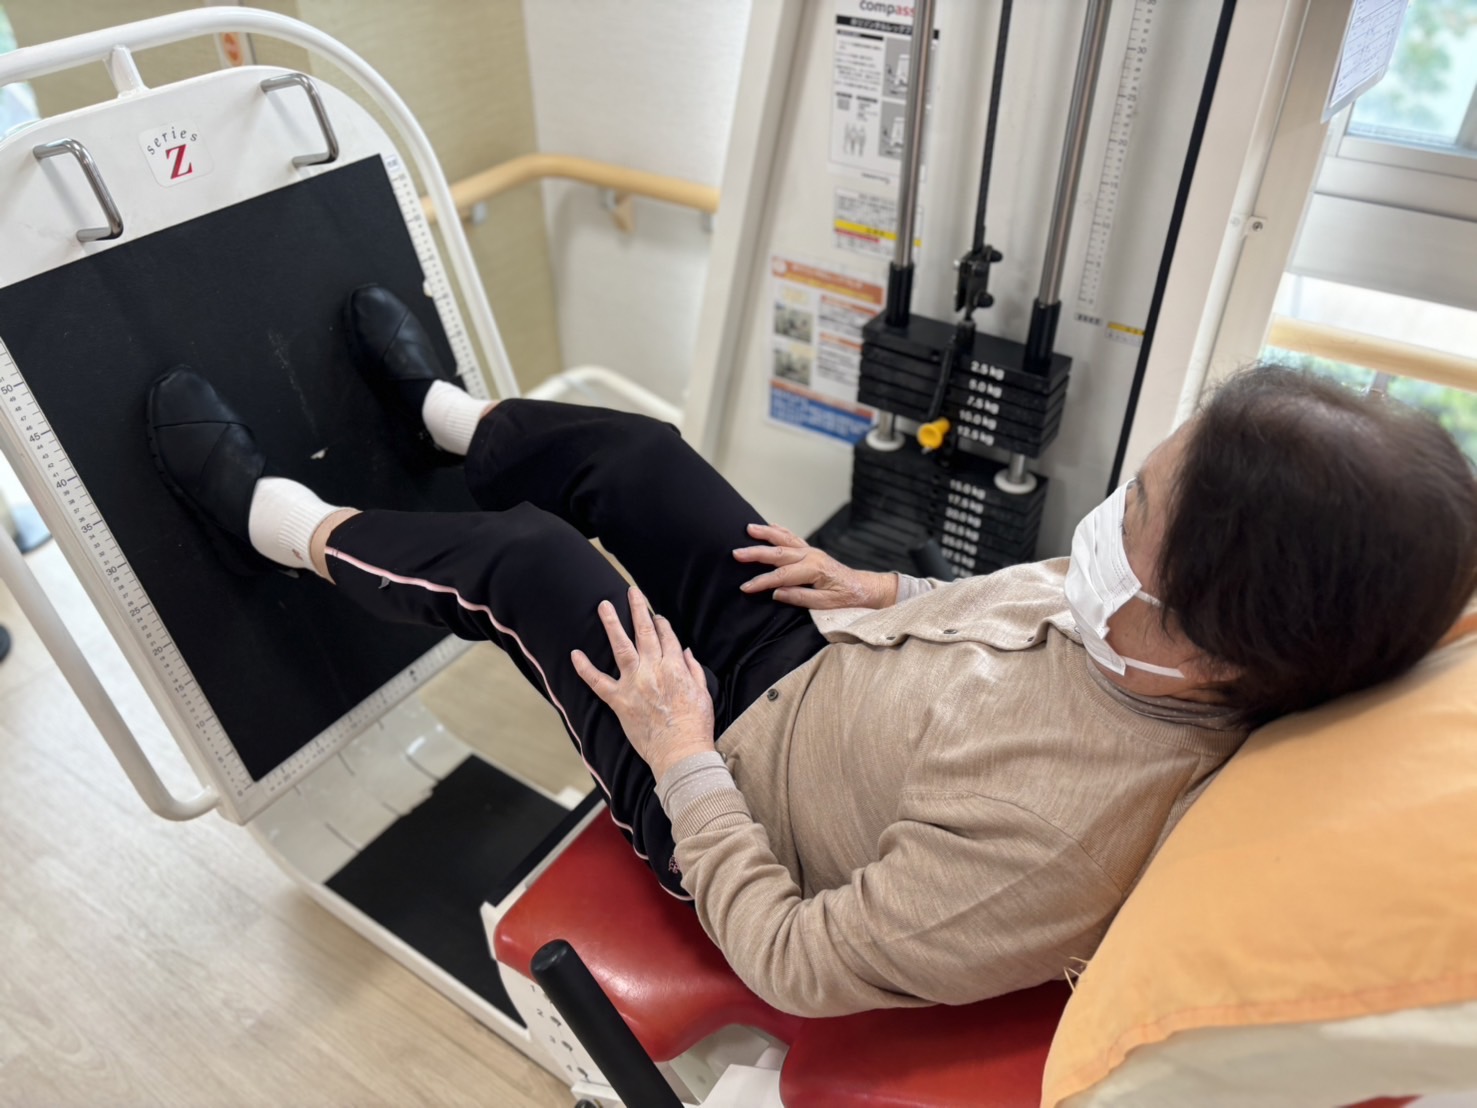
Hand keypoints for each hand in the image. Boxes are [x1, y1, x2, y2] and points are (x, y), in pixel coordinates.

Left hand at [571, 587, 716, 780]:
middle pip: (644, 632)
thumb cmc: (695, 725)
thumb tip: (686, 651)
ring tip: (604, 606)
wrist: (680, 751)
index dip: (661, 624)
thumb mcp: (703, 692)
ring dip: (612, 624)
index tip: (656, 616)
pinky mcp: (619, 701)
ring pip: (620, 647)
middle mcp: (653, 669)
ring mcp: (634, 684)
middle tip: (630, 591)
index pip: (666, 637)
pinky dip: (585, 668)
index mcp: (675, 667)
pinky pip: (598, 682)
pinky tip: (575, 654)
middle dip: (637, 609)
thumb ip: (693, 669)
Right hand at [733, 523, 897, 609]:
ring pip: (784, 539)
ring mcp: (812, 551)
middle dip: (755, 553)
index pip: (781, 576)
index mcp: (814, 570)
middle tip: (736, 552)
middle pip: (778, 553)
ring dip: (765, 533)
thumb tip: (776, 593)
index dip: (761, 582)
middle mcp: (812, 556)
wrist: (864, 588)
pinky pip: (794, 538)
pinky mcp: (813, 552)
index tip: (745, 587)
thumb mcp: (826, 605)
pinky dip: (781, 531)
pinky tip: (770, 526)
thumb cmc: (848, 599)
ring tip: (748, 528)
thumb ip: (800, 597)